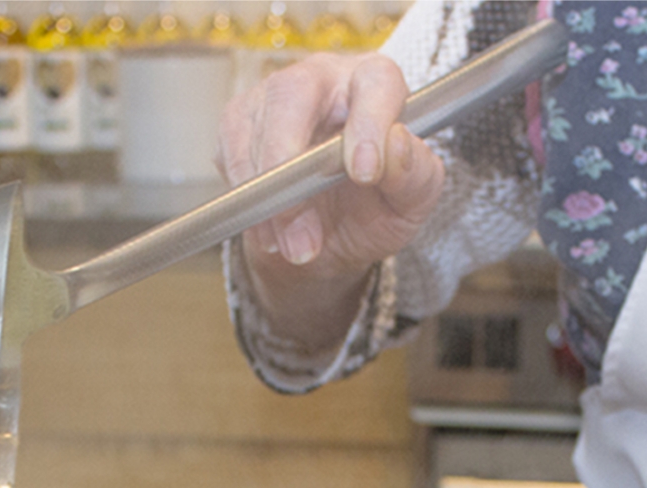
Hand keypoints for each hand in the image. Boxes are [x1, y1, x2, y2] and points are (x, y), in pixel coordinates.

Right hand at [216, 52, 444, 353]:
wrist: (327, 242)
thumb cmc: (373, 209)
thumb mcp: (410, 203)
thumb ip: (415, 175)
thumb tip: (396, 146)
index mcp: (375, 85)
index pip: (375, 84)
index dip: (368, 125)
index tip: (364, 173)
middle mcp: (322, 80)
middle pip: (292, 94)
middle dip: (291, 162)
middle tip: (305, 224)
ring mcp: (272, 98)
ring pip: (254, 132)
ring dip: (270, 200)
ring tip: (296, 247)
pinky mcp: (239, 125)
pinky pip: (230, 157)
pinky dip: (249, 203)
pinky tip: (271, 232)